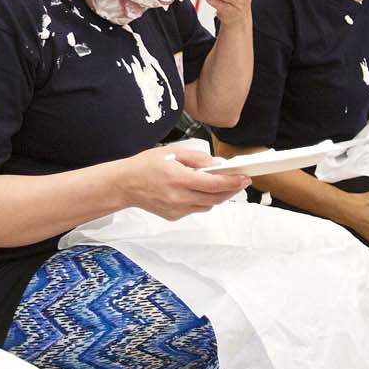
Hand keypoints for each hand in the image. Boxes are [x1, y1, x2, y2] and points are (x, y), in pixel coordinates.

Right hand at [117, 147, 250, 219]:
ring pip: (207, 205)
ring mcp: (176, 209)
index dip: (232, 181)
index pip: (213, 183)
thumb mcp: (172, 153)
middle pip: (215, 198)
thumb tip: (218, 164)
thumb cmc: (145, 166)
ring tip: (221, 185)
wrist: (124, 185)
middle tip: (240, 181)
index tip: (244, 177)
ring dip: (218, 196)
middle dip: (230, 190)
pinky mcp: (173, 216)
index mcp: (178, 178)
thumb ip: (197, 159)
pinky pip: (196, 209)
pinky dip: (202, 200)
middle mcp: (178, 197)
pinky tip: (198, 191)